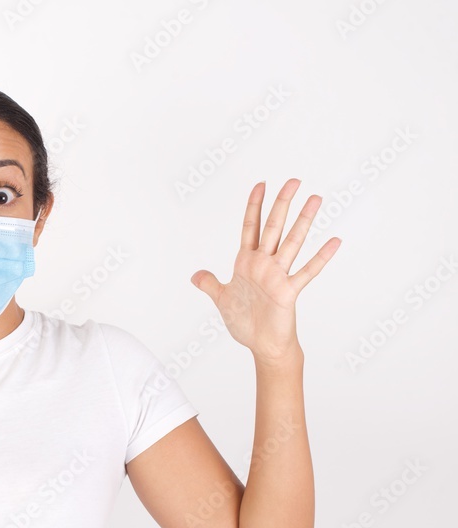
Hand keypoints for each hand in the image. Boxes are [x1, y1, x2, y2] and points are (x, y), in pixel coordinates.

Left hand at [190, 179, 340, 364]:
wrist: (261, 345)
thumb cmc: (245, 322)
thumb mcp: (221, 299)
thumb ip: (210, 283)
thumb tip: (195, 275)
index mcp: (247, 263)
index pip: (250, 227)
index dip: (254, 206)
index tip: (261, 184)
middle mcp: (264, 264)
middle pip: (273, 227)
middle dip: (281, 203)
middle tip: (294, 180)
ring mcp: (278, 276)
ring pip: (291, 242)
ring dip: (304, 221)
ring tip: (316, 198)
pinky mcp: (288, 292)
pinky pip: (307, 272)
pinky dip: (321, 257)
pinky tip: (334, 241)